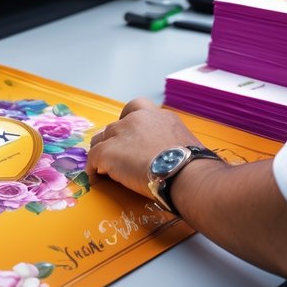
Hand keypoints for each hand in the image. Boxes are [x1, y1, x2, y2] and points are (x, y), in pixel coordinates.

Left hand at [87, 97, 202, 197]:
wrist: (185, 173)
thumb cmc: (194, 166)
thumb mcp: (188, 146)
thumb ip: (177, 145)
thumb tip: (182, 159)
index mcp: (160, 117)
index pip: (137, 109)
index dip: (129, 122)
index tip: (131, 137)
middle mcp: (138, 119)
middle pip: (115, 125)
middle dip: (113, 139)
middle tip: (116, 156)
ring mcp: (121, 134)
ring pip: (100, 139)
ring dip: (101, 152)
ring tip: (103, 168)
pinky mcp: (108, 151)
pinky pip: (93, 158)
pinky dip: (93, 168)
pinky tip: (96, 176)